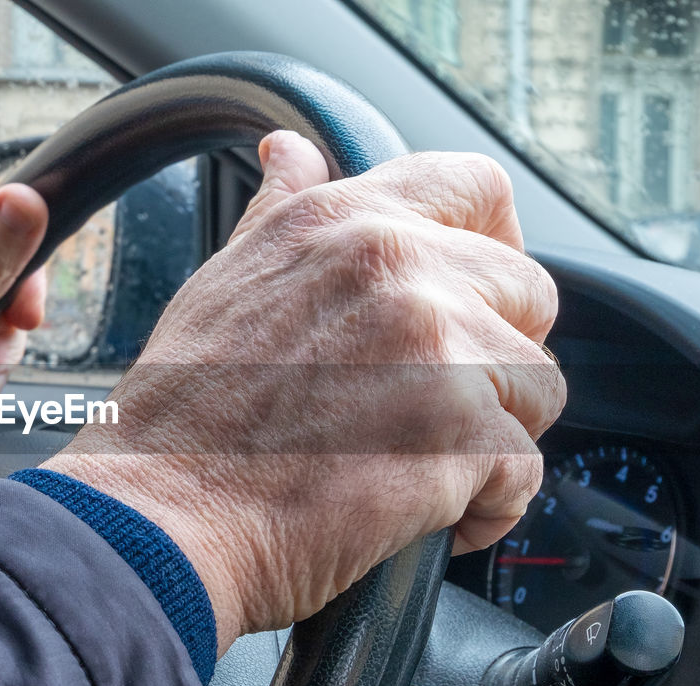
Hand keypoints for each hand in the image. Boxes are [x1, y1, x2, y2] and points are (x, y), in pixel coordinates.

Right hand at [43, 131, 564, 652]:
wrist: (162, 518)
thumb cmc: (181, 417)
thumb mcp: (223, 282)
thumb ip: (280, 213)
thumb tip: (292, 153)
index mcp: (345, 224)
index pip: (476, 186)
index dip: (498, 239)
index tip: (483, 290)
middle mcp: (398, 268)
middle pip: (528, 293)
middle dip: (496, 355)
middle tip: (434, 402)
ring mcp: (437, 349)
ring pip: (537, 387)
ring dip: (495, 433)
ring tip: (420, 464)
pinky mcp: (460, 437)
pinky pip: (526, 471)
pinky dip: (488, 504)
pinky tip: (428, 513)